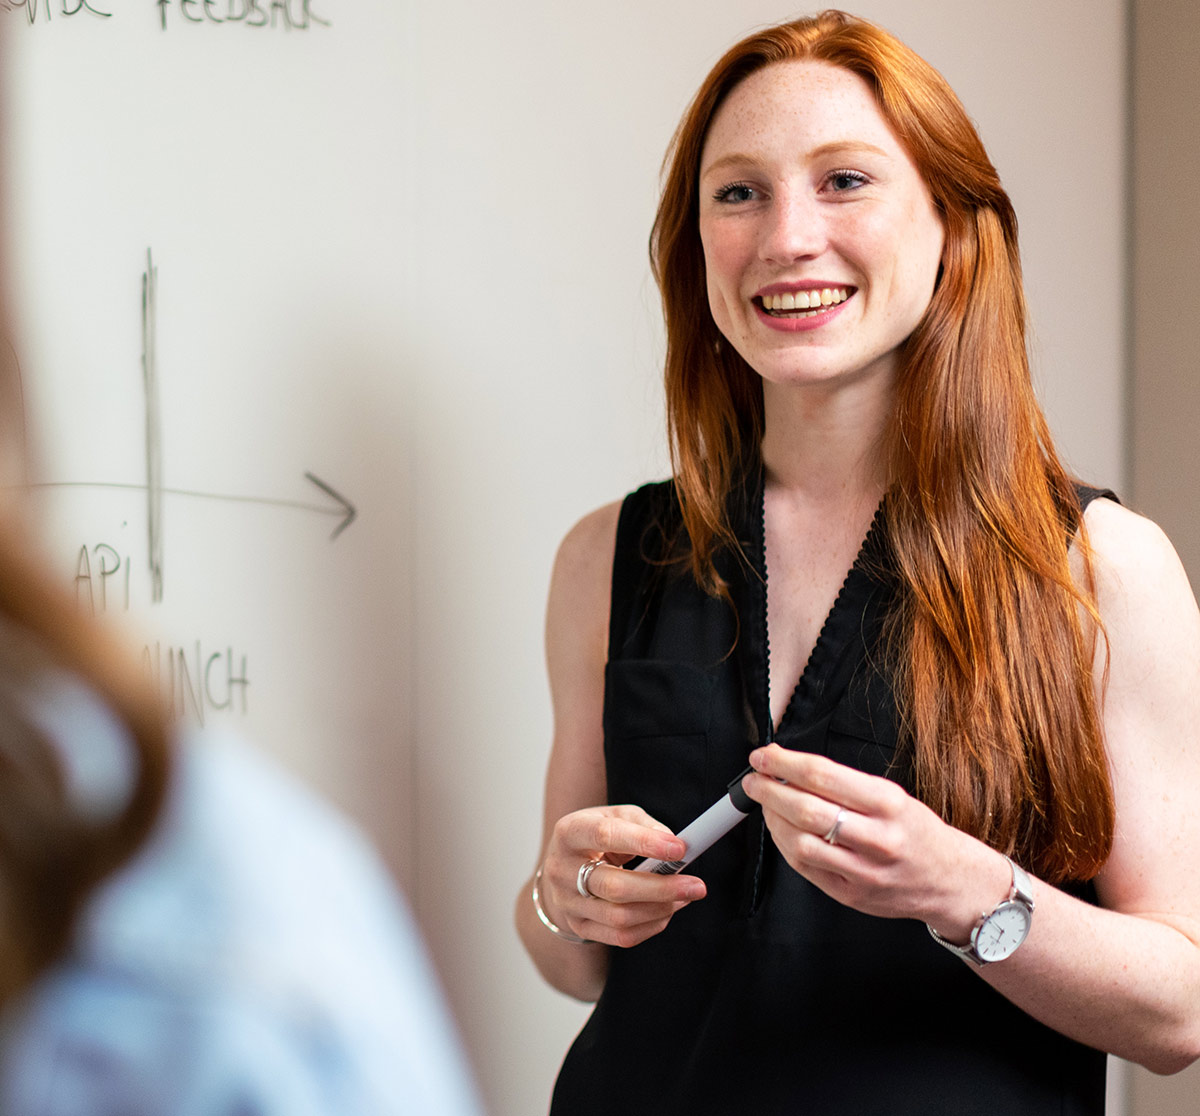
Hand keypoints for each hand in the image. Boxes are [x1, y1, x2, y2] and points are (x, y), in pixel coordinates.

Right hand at [540, 805, 706, 947]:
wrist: (563, 867)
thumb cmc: (596, 837)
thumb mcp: (616, 816)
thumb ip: (644, 826)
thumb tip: (675, 846)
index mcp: (569, 832)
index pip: (605, 835)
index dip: (644, 842)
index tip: (679, 849)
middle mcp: (561, 870)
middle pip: (614, 887)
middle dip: (661, 888)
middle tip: (697, 885)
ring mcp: (567, 903)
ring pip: (619, 917)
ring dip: (661, 909)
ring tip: (686, 896)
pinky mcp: (578, 926)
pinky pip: (621, 936)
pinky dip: (651, 926)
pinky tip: (667, 911)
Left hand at [741, 744, 1004, 936]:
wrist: (949, 881)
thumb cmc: (916, 831)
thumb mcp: (893, 796)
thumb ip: (845, 785)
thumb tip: (792, 769)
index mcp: (888, 804)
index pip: (823, 776)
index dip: (784, 763)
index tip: (764, 756)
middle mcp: (878, 839)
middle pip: (807, 810)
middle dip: (770, 790)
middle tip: (754, 779)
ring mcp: (864, 871)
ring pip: (801, 843)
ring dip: (772, 819)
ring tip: (765, 804)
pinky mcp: (851, 895)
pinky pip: (805, 868)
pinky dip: (785, 845)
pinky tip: (780, 830)